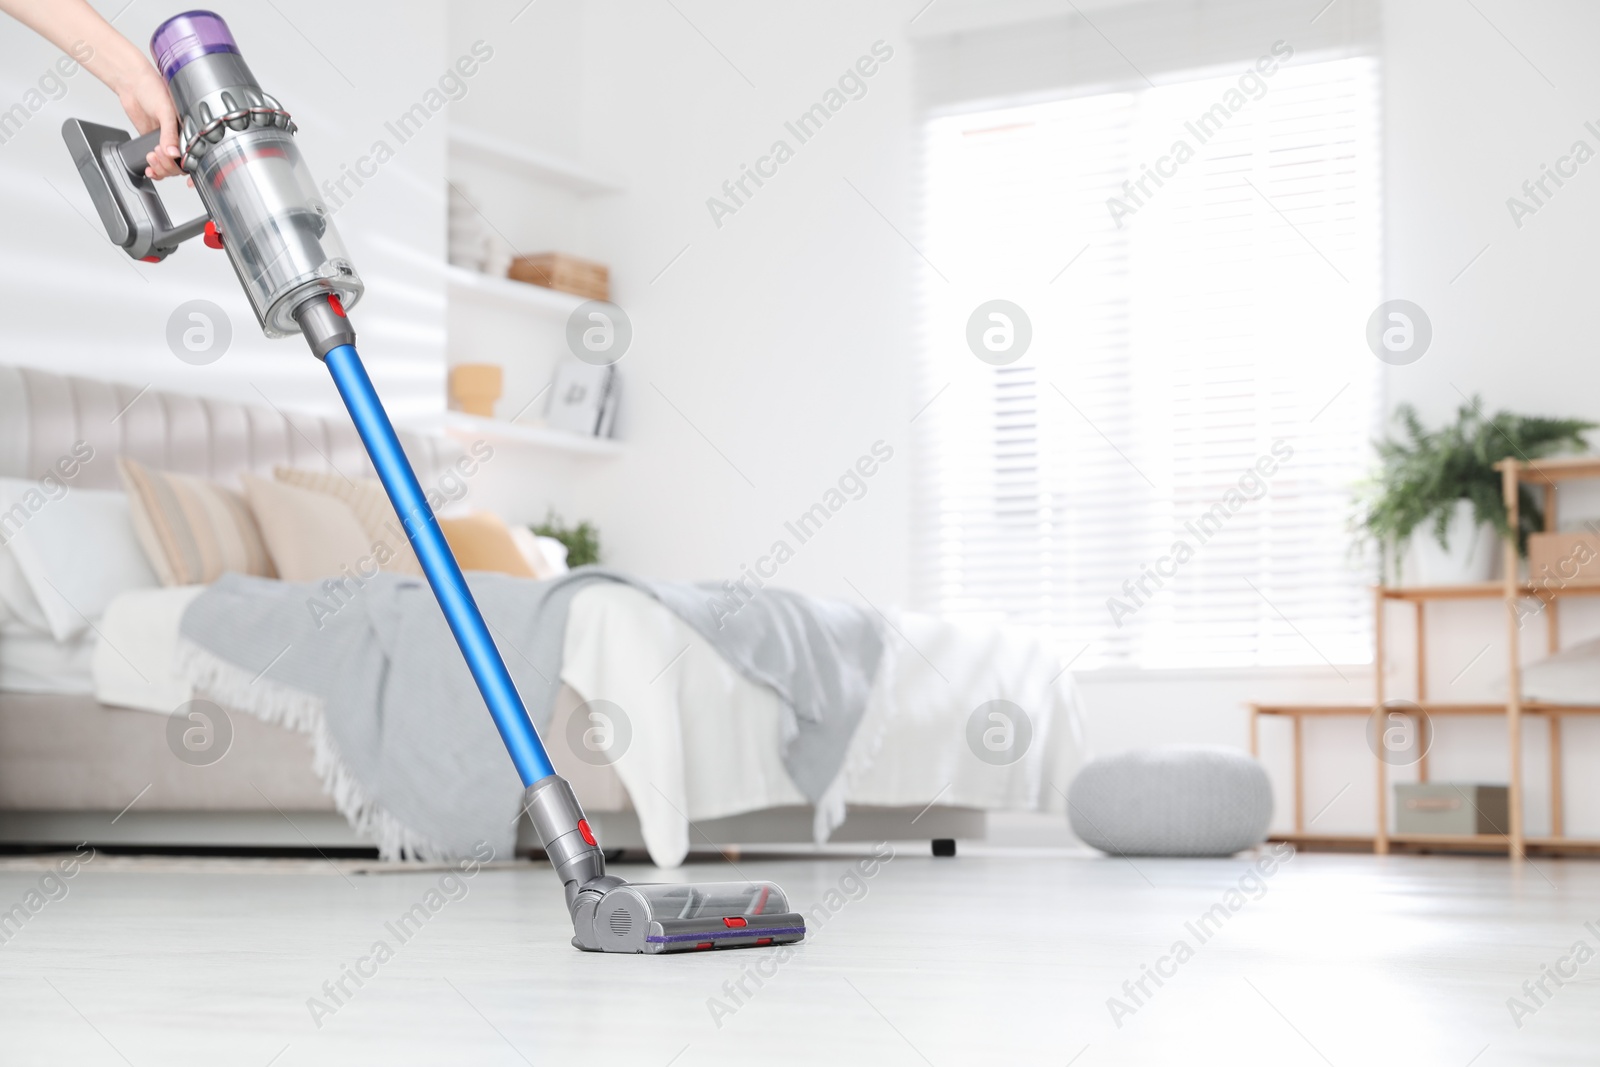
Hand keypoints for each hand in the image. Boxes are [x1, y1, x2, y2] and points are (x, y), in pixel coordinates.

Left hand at [114, 64, 181, 178]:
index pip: (195, 155)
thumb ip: (169, 134)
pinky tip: (150, 169)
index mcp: (190, 129)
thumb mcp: (165, 111)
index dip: (192, 168)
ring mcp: (166, 141)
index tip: (186, 175)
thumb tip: (173, 153)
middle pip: (180, 165)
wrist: (132, 83)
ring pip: (168, 167)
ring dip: (160, 167)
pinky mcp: (152, 142)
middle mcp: (180, 137)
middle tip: (158, 153)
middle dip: (168, 165)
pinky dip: (154, 169)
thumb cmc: (153, 88)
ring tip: (151, 156)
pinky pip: (157, 162)